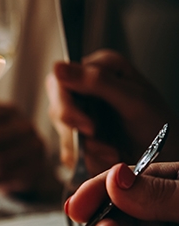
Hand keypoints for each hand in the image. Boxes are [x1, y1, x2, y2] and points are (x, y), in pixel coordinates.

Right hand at [47, 49, 175, 175]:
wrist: (168, 155)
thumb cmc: (158, 124)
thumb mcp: (131, 99)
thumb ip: (96, 82)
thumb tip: (57, 67)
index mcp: (99, 68)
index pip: (60, 81)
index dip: (67, 105)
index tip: (86, 125)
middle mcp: (87, 88)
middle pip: (57, 107)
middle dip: (76, 130)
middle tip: (96, 137)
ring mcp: (82, 113)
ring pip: (62, 132)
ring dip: (86, 148)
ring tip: (112, 152)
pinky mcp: (80, 136)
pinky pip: (68, 150)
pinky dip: (86, 158)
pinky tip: (107, 156)